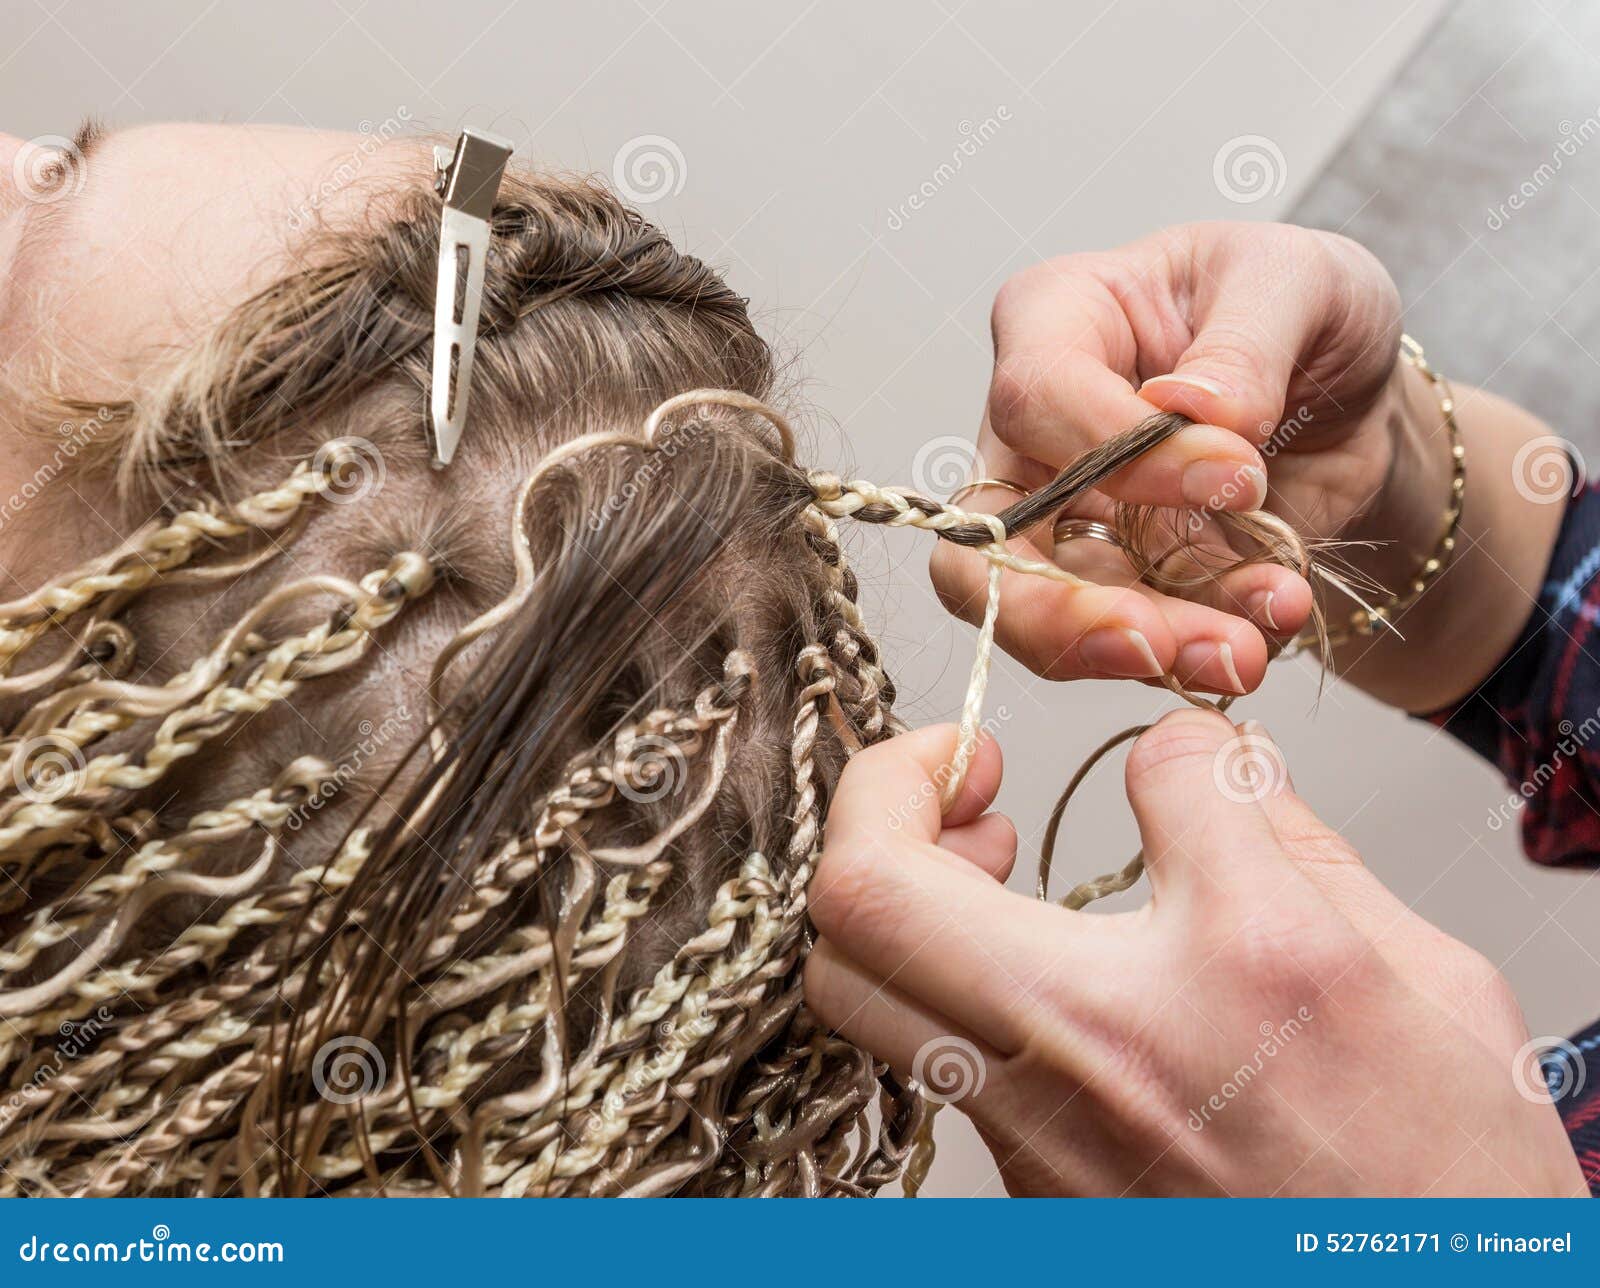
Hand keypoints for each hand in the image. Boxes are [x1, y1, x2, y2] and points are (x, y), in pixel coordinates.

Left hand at [804, 720, 1586, 1195]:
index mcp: (1250, 967)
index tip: (1181, 757)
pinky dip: (934, 975)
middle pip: (864, 896)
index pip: (1159, 777)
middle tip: (965, 774)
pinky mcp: (1027, 1186)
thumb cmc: (1437, 1190)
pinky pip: (921, 1056)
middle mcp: (1106, 1050)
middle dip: (884, 794)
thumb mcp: (1430, 986)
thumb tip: (1220, 762)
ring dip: (890, 890)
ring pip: (856, 987)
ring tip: (986, 861)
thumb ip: (1305, 851)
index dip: (1171, 740)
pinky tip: (1025, 961)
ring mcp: (1040, 1134)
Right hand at [931, 221, 1403, 694]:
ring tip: (1244, 653)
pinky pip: (1135, 641)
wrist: (1353, 397)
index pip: (1035, 399)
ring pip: (1045, 614)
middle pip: (983, 542)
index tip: (1238, 474)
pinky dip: (1200, 650)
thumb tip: (1196, 410)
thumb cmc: (1300, 307)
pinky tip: (1272, 621)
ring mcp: (1066, 524)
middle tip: (1153, 645)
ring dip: (1148, 649)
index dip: (1117, 450)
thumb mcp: (1301, 281)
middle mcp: (1034, 435)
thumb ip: (1248, 341)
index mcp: (1052, 321)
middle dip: (1058, 611)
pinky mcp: (1119, 589)